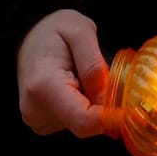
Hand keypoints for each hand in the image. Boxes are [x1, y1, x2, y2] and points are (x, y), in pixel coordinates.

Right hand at [16, 9, 107, 138]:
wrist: (28, 35)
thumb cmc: (53, 30)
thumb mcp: (80, 31)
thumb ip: (94, 64)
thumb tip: (106, 98)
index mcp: (44, 86)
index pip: (83, 121)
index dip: (110, 118)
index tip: (128, 106)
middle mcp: (35, 109)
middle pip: (85, 124)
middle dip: (102, 106)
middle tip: (102, 77)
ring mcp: (36, 119)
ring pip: (81, 124)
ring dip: (91, 105)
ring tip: (81, 77)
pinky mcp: (41, 123)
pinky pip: (73, 121)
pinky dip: (82, 106)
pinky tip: (74, 86)